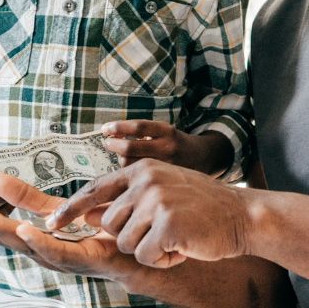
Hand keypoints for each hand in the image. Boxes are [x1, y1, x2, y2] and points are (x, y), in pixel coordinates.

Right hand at [0, 173, 136, 279]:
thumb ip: (26, 196)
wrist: (135, 250)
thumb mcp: (57, 207)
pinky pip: (56, 251)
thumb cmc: (99, 230)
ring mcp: (58, 257)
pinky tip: (23, 230)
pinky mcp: (80, 261)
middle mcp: (40, 249)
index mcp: (33, 235)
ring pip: (22, 244)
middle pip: (2, 234)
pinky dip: (39, 242)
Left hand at [47, 159, 250, 267]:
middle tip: (163, 234)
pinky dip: (162, 260)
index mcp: (141, 170)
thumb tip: (90, 215)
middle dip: (131, 238)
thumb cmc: (203, 207)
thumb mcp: (163, 190)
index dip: (71, 209)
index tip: (50, 223)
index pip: (95, 189)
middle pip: (108, 225)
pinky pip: (144, 257)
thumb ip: (130, 198)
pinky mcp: (167, 226)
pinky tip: (183, 249)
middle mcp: (144, 181)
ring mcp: (156, 202)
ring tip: (176, 239)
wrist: (243, 215)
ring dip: (148, 250)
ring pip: (124, 244)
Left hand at [102, 120, 231, 175]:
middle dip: (113, 144)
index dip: (118, 127)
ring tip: (121, 156)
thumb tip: (111, 134)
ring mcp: (164, 167)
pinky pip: (136, 178)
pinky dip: (127, 172)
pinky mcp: (162, 181)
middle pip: (130, 148)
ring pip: (130, 165)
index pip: (138, 127)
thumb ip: (142, 134)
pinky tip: (127, 168)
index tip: (105, 128)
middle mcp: (167, 148)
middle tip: (107, 142)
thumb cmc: (176, 144)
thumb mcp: (164, 132)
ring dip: (120, 160)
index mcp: (167, 132)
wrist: (204, 159)